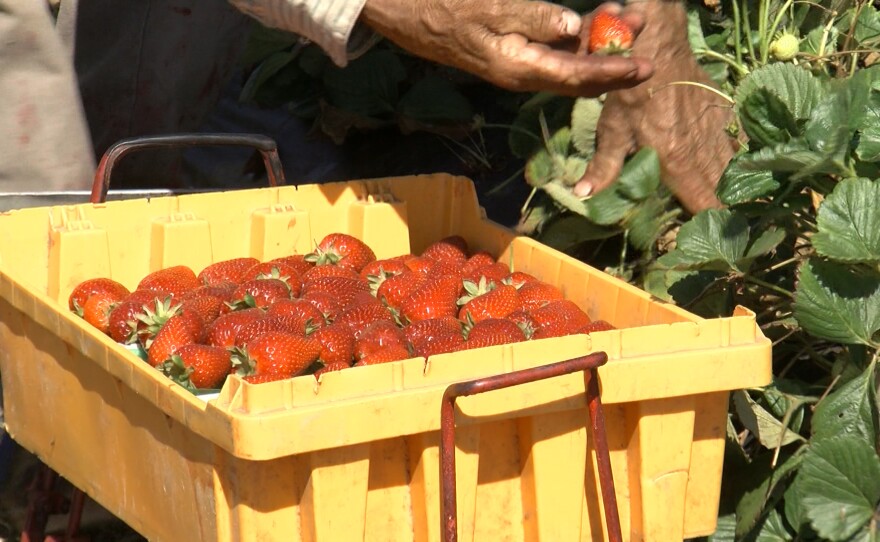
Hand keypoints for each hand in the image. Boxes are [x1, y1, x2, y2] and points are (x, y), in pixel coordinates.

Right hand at [359, 0, 652, 96]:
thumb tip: (571, 27)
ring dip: (596, 51)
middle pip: (577, 78)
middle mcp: (520, 73)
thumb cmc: (438, 7)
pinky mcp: (510, 53)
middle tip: (643, 39)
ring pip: (567, 66)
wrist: (400, 12)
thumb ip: (531, 17)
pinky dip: (574, 43)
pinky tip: (588, 27)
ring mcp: (515, 65)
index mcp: (516, 67)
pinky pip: (551, 55)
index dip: (614, 72)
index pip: (576, 77)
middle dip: (613, 64)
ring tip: (625, 28)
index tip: (646, 66)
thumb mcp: (486, 8)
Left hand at [574, 1, 739, 212]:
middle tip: (732, 233)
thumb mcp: (612, 132)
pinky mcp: (724, 112)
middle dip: (727, 212)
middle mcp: (703, 150)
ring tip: (739, 208)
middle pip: (722, 189)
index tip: (717, 241)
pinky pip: (737, 143)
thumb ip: (604, 168)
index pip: (702, 201)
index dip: (710, 223)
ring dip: (734, 188)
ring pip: (733, 168)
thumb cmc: (631, 93)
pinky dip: (738, 159)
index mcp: (677, 162)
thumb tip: (583, 195)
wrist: (659, 50)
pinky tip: (739, 169)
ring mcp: (717, 129)